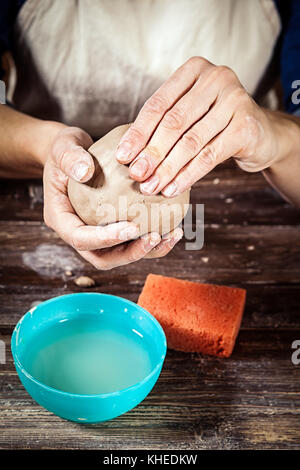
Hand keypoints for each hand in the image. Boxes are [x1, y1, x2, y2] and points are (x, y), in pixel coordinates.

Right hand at [43, 126, 181, 269]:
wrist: (72, 155)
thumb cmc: (65, 150)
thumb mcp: (63, 147)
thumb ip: (70, 158)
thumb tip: (85, 172)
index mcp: (62, 220)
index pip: (81, 239)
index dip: (106, 239)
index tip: (132, 227)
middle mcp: (79, 233)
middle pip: (104, 257)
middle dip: (131, 253)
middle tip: (155, 237)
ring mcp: (97, 234)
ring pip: (122, 254)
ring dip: (148, 250)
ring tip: (172, 235)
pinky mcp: (113, 229)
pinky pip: (133, 240)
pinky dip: (154, 238)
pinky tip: (174, 226)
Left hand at [116, 57, 281, 196]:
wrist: (261, 134)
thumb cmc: (215, 124)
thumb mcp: (190, 114)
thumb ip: (164, 124)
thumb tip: (128, 156)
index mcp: (194, 70)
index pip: (158, 104)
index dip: (138, 133)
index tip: (122, 157)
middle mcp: (216, 78)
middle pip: (174, 122)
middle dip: (151, 153)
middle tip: (136, 176)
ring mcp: (235, 100)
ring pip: (190, 141)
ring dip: (167, 168)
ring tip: (151, 187)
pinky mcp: (246, 125)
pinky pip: (209, 156)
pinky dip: (188, 175)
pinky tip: (172, 189)